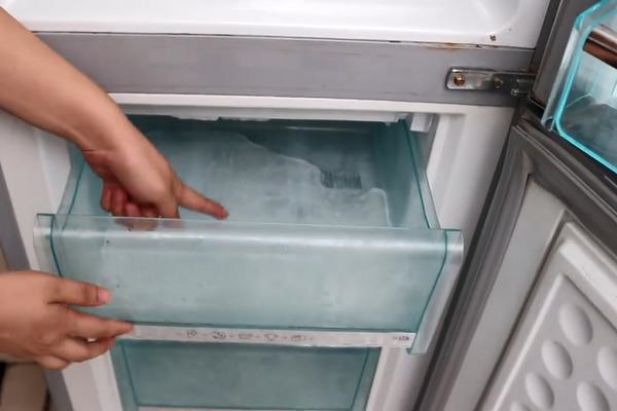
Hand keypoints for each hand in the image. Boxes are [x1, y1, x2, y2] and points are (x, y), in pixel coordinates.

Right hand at [0, 271, 132, 368]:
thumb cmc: (9, 294)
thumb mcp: (49, 284)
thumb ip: (79, 292)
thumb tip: (106, 298)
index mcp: (61, 324)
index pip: (97, 329)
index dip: (115, 328)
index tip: (128, 327)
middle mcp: (50, 342)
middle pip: (83, 353)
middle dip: (102, 347)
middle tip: (113, 340)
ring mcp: (33, 350)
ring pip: (64, 361)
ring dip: (81, 355)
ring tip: (89, 345)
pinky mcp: (20, 351)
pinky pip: (47, 361)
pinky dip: (60, 357)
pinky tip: (58, 347)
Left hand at [83, 127, 227, 218]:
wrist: (107, 147)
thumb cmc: (139, 165)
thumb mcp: (161, 192)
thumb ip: (169, 211)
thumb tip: (175, 224)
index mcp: (173, 190)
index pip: (197, 202)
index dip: (210, 209)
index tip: (224, 215)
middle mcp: (157, 191)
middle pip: (155, 219)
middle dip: (140, 216)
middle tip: (133, 204)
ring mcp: (137, 189)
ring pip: (132, 215)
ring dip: (123, 208)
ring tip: (120, 193)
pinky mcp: (118, 186)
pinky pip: (115, 206)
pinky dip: (111, 200)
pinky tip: (110, 189)